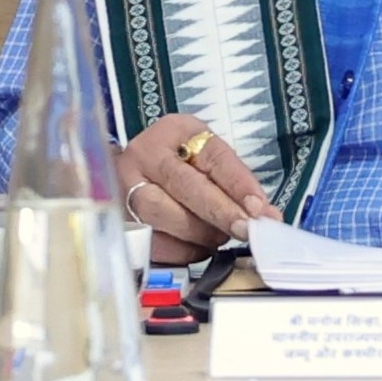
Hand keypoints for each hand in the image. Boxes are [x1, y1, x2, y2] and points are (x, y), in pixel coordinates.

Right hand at [115, 115, 266, 255]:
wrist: (130, 172)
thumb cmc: (178, 163)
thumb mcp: (205, 157)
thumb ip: (233, 183)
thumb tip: (264, 215)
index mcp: (175, 131)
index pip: (213, 156)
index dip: (238, 184)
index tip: (258, 208)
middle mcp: (145, 154)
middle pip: (185, 185)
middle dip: (220, 212)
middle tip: (245, 229)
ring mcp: (124, 186)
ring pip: (163, 214)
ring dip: (200, 233)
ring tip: (219, 237)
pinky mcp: (118, 218)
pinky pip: (151, 240)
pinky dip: (181, 249)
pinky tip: (196, 247)